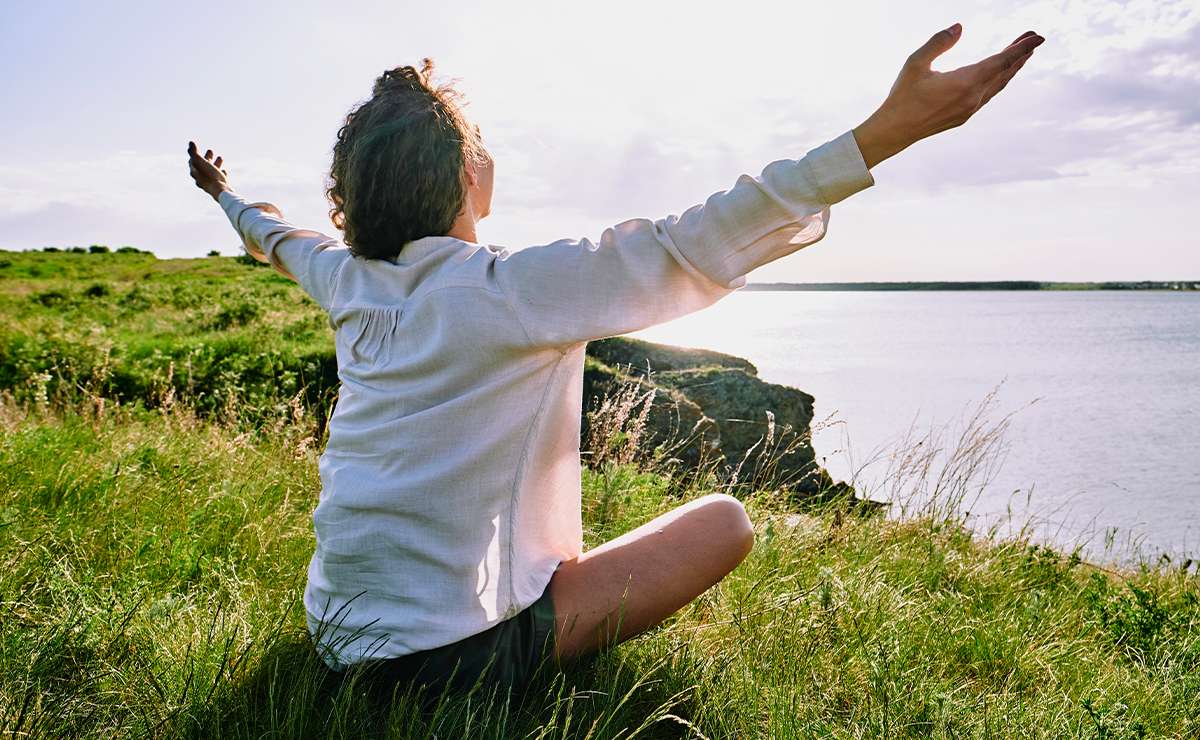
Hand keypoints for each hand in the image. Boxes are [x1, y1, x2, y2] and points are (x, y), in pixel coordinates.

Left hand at [187, 141, 231, 199]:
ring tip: (220, 157)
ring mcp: (210, 184)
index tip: (196, 147)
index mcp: (195, 173)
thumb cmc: (210, 176)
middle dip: (206, 158)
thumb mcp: (201, 162)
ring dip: (215, 163)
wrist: (221, 192)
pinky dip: (221, 173)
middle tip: (210, 150)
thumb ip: (194, 152)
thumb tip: (190, 142)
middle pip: (202, 167)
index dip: (194, 154)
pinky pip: (219, 179)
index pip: (192, 162)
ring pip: (212, 172)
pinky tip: (224, 171)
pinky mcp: (219, 187)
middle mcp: (201, 179)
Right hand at [853, 24, 1044, 168]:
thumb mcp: (916, 63)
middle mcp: (972, 98)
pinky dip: (998, 82)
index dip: (1021, 48)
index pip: (1001, 61)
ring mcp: (969, 109)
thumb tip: (960, 27)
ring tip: (1021, 56)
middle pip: (1004, 73)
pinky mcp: (963, 116)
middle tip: (1034, 39)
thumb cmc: (902, 95)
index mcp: (965, 83)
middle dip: (1020, 55)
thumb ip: (939, 42)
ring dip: (1011, 69)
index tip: (1038, 36)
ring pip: (998, 85)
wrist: (894, 130)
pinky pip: (988, 95)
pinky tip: (998, 77)